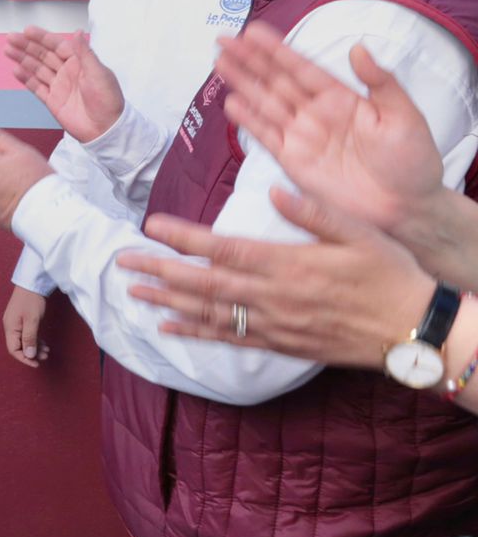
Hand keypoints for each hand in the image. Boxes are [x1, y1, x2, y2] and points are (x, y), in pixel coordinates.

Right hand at [3, 285, 49, 367]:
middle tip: (45, 357)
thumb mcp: (32, 320)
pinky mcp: (22, 320)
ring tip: (46, 351)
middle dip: (31, 354)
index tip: (36, 363)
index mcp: (10, 328)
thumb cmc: (31, 300)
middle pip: (18, 347)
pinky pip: (27, 335)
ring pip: (24, 341)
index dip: (24, 359)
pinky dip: (35, 341)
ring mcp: (16, 323)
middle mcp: (11, 327)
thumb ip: (29, 338)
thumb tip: (29, 355)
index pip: (13, 349)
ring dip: (35, 348)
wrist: (32, 283)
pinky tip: (44, 344)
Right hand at [5, 27, 124, 142]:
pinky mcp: (53, 101)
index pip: (57, 46)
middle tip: (11, 38)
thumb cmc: (108, 100)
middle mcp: (67, 72)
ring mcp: (59, 86)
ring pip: (36, 69)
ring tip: (8, 51)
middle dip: (26, 46)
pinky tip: (16, 71)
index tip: (27, 30)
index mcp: (79, 63)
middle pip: (43, 55)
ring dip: (22, 59)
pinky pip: (36, 87)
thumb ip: (85, 53)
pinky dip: (26, 79)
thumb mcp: (99, 73)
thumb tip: (77, 32)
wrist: (105, 129)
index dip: (42, 38)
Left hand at [118, 188, 432, 369]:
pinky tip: (168, 328)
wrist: (415, 331)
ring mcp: (274, 324)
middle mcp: (273, 297)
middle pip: (203, 283)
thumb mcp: (359, 233)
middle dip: (159, 271)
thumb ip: (313, 213)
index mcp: (288, 264)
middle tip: (122, 261)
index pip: (223, 248)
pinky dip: (195, 333)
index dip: (183, 238)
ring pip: (209, 313)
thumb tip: (274, 192)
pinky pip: (229, 339)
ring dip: (167, 302)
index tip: (151, 226)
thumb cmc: (390, 274)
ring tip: (133, 292)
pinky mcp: (281, 344)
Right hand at [216, 20, 443, 232]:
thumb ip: (381, 82)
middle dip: (249, 60)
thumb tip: (358, 48)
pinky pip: (266, 137)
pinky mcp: (294, 161)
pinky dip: (249, 121)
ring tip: (220, 63)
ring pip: (264, 104)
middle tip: (224, 40)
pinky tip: (232, 104)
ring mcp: (303, 137)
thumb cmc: (412, 163)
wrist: (407, 209)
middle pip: (275, 81)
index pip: (302, 68)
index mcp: (342, 98)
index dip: (276, 50)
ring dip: (242, 84)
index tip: (253, 31)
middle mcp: (316, 113)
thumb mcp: (405, 116)